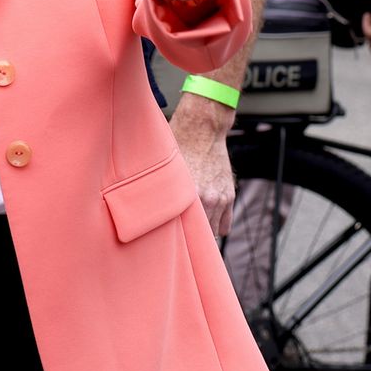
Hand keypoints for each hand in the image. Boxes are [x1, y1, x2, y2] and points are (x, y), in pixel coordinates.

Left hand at [170, 99, 236, 235]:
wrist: (202, 129)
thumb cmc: (177, 147)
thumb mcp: (164, 170)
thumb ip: (158, 193)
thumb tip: (141, 211)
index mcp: (187, 195)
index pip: (181, 231)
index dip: (172, 238)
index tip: (166, 240)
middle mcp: (206, 199)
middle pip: (198, 236)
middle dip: (188, 237)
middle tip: (177, 237)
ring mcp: (220, 198)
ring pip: (213, 232)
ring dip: (203, 233)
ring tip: (190, 231)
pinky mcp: (229, 195)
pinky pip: (226, 224)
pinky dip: (216, 226)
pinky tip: (205, 224)